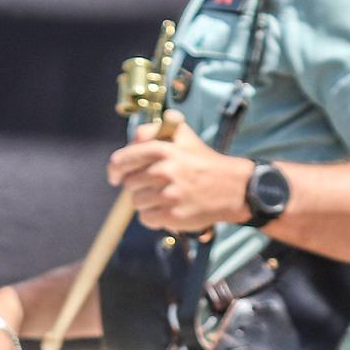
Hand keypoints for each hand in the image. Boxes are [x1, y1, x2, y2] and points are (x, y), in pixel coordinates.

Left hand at [108, 112, 255, 231]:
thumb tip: (131, 140)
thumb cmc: (203, 161)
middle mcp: (164, 171)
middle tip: (156, 185)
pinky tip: (167, 209)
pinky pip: (146, 218)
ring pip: (136, 202)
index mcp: (162, 149)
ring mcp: (169, 195)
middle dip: (138, 186)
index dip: (115, 170)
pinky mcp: (174, 216)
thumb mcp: (182, 136)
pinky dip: (153, 216)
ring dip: (146, 202)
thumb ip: (153, 131)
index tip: (115, 177)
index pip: (122, 160)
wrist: (234, 188)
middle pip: (129, 184)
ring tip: (165, 197)